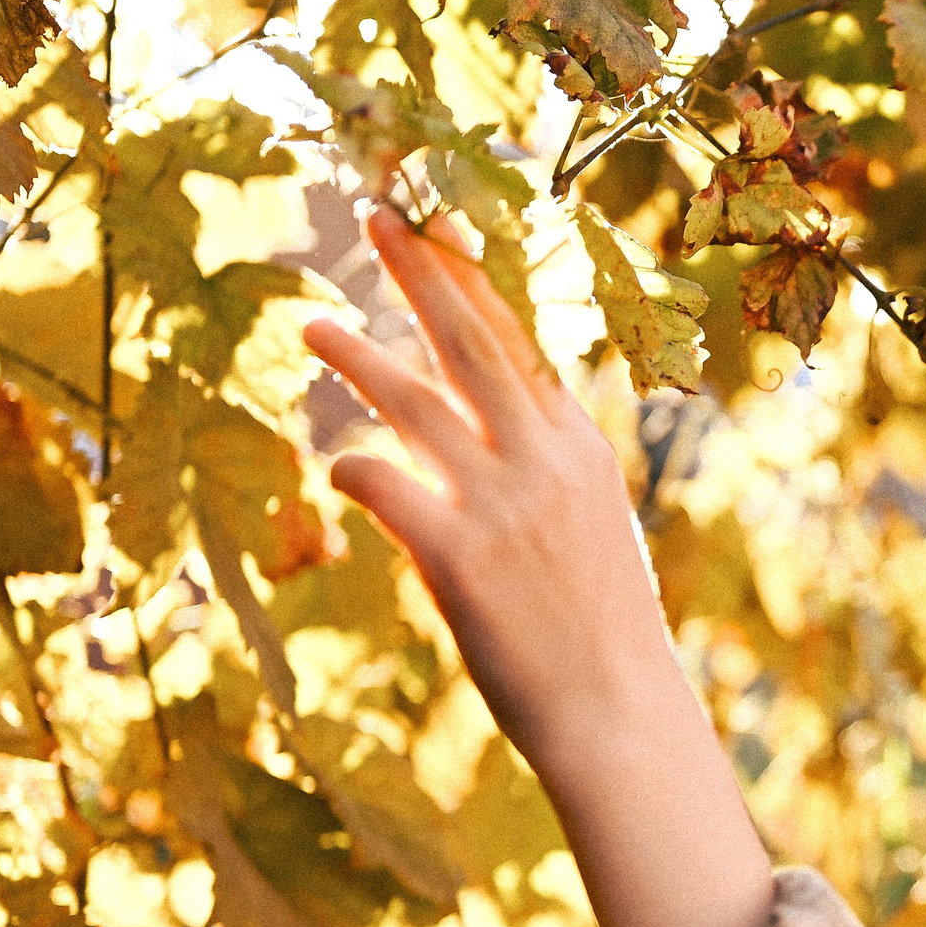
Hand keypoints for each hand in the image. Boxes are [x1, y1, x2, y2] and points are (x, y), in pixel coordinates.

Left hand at [307, 208, 774, 926]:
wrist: (617, 715)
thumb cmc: (601, 635)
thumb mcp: (593, 531)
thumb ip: (547, 473)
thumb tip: (499, 438)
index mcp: (580, 447)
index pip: (519, 341)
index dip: (471, 280)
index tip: (436, 228)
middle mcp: (543, 458)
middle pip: (471, 338)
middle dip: (420, 268)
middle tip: (374, 211)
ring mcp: (501, 502)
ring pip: (413, 399)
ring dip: (355, 354)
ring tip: (308, 320)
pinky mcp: (458, 554)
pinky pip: (381, 483)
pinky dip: (351, 468)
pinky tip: (336, 470)